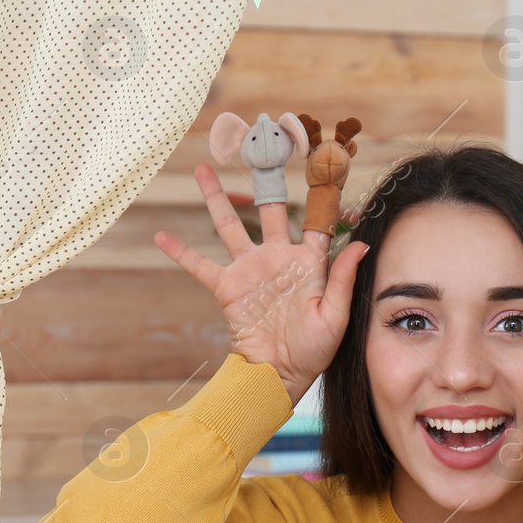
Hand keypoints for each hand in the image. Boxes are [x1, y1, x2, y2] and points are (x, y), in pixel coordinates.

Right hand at [154, 163, 369, 404]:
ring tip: (201, 170)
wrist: (278, 375)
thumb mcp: (334, 317)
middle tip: (260, 146)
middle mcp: (278, 257)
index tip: (322, 161)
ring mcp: (250, 269)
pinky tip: (161, 236)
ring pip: (230, 225)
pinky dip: (180, 252)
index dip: (322, 194)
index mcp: (309, 262)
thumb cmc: (313, 351)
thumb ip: (341, 278)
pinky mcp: (227, 286)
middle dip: (265, 179)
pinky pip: (200, 265)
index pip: (318, 221)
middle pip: (271, 209)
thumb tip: (361, 243)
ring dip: (215, 197)